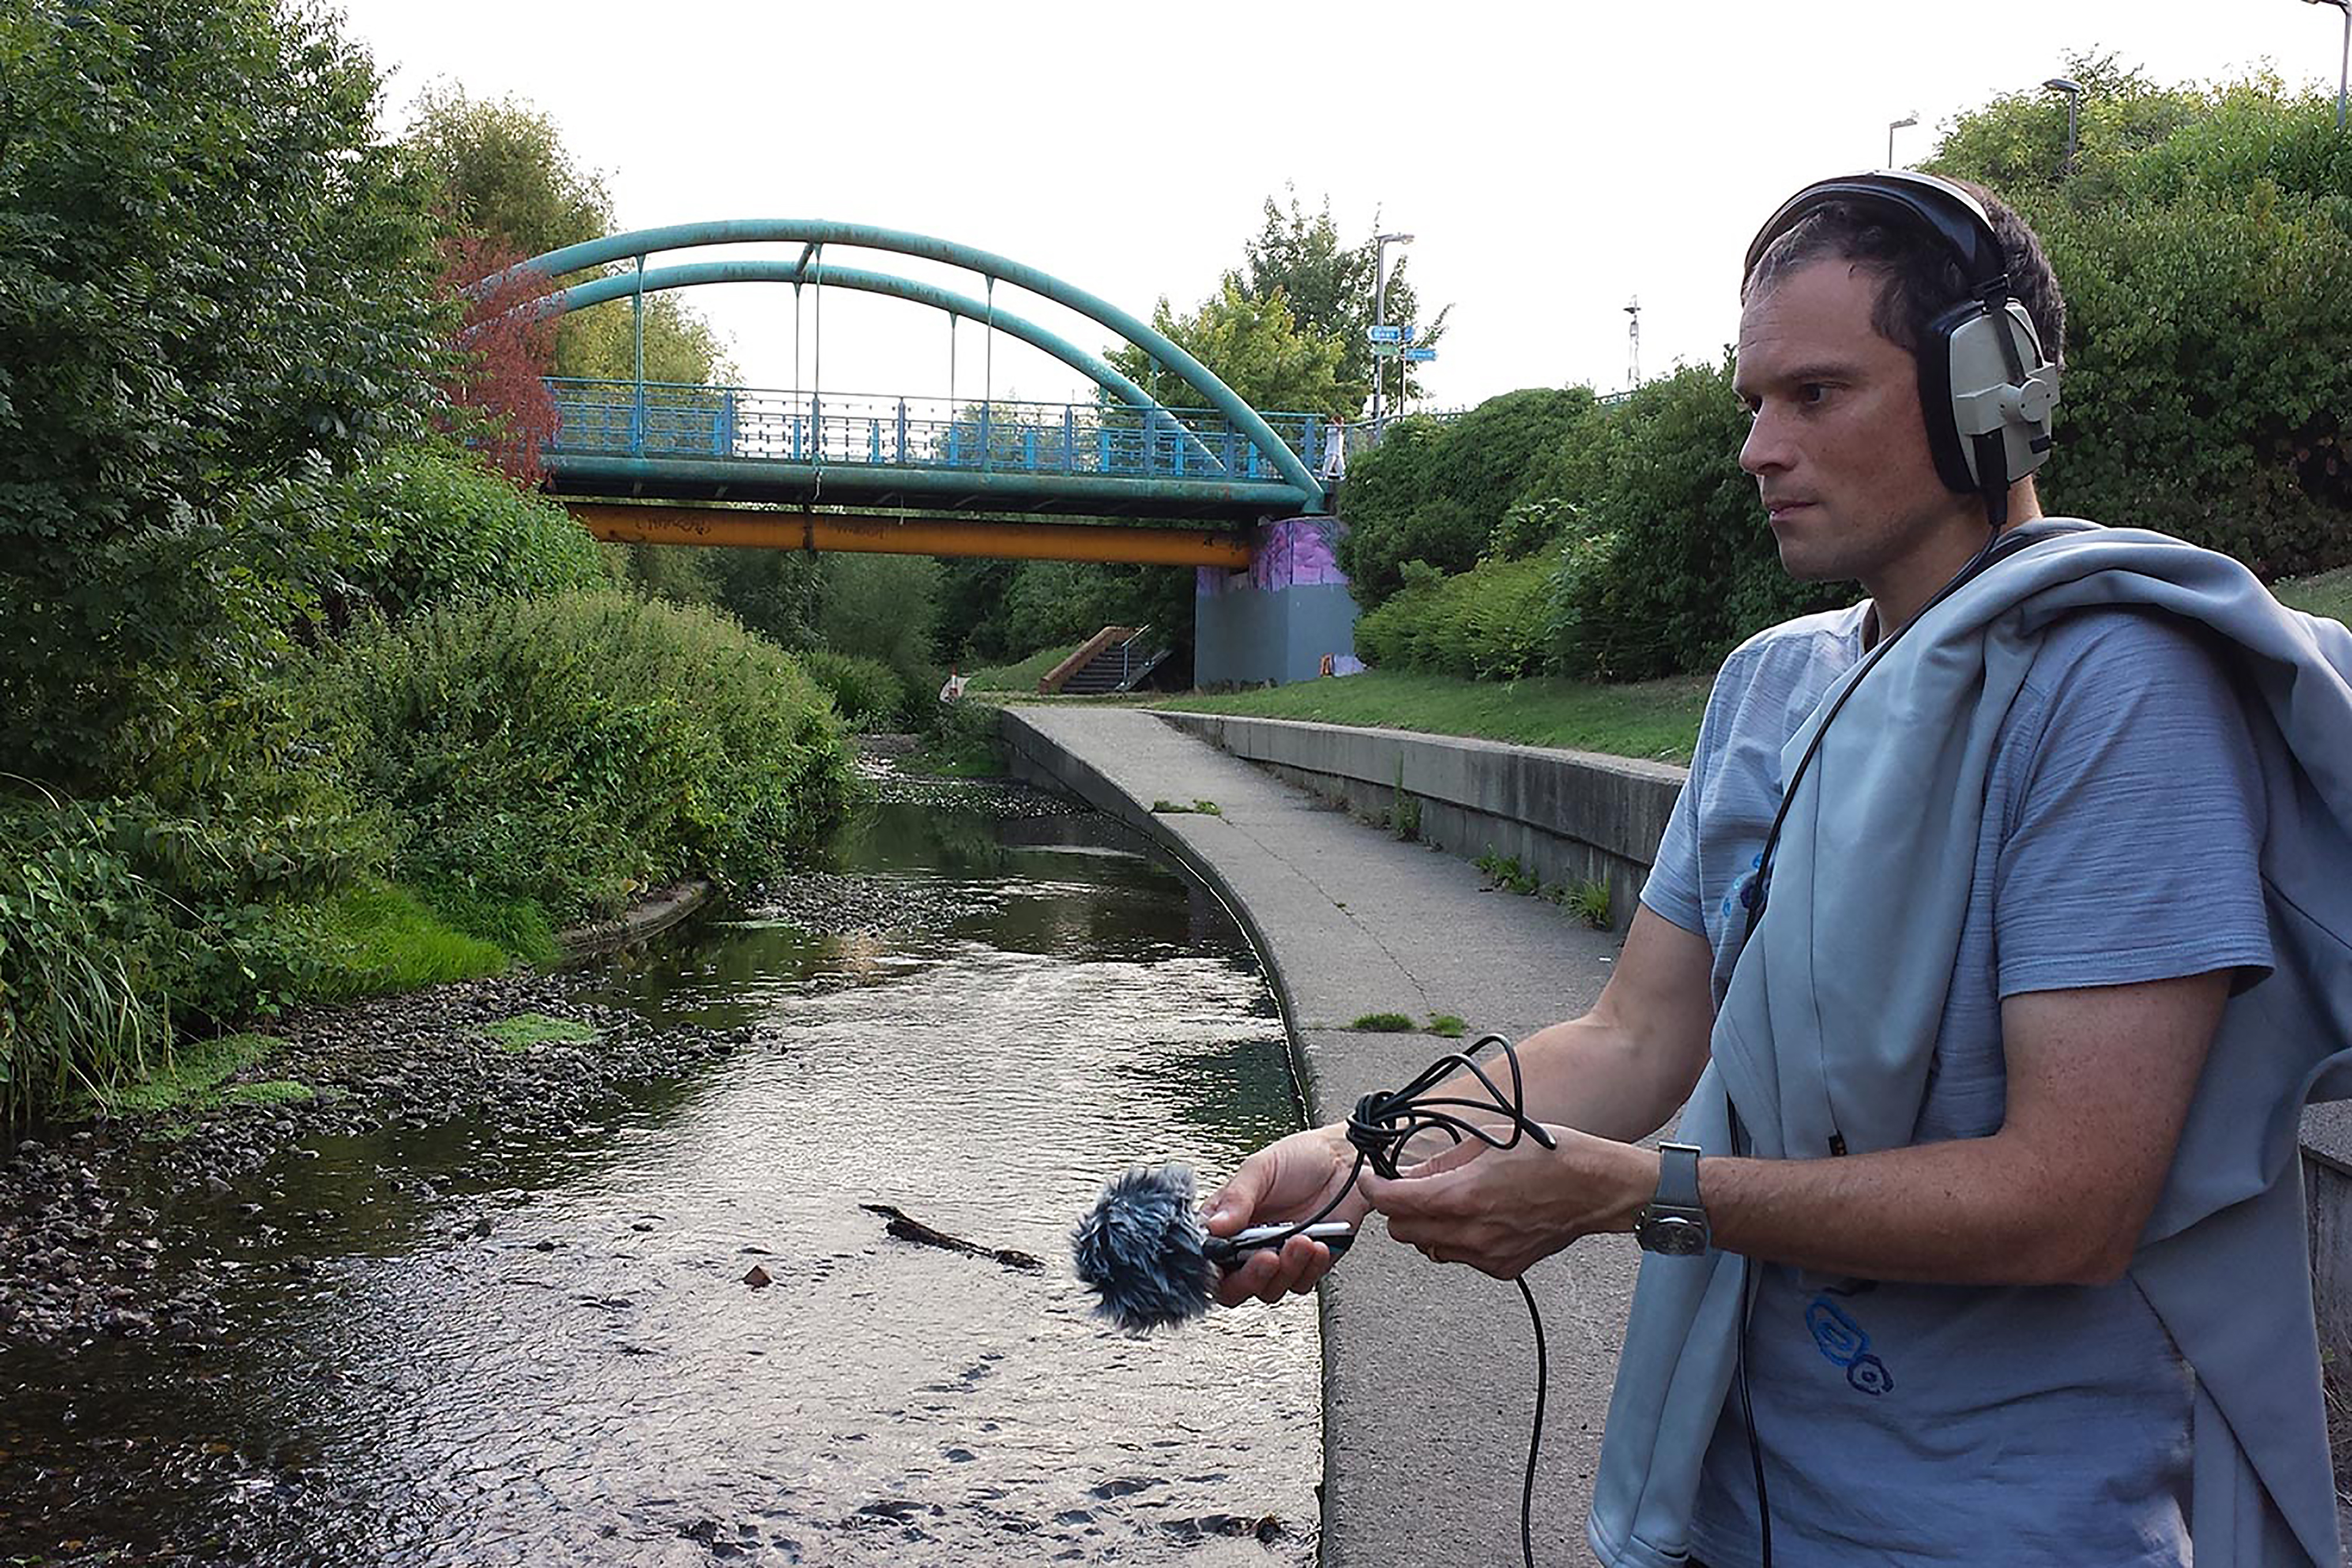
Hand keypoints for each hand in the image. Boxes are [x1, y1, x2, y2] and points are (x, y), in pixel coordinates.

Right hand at [1203, 1124, 1365, 1307]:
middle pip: (1233, 1286)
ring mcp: (1278, 1258)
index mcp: (1228, 1221)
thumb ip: (1237, 1199)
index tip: (1225, 1261)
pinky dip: (1309, 1269)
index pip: (1206, 1257)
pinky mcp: (1306, 1265)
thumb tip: (1213, 1227)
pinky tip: (1318, 1246)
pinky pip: (1301, 1284)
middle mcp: (1248, 1245)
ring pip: (1269, 1290)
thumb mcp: (1261, 1169)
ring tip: (1301, 1241)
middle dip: (1250, 1277)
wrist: (1345, 1161)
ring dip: (1286, 1270)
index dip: (1210, 1268)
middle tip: (1266, 1257)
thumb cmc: (1299, 1158)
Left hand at [1359, 1126, 1654, 1279]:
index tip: (1371, 1178)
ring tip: (1450, 1202)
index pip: (1394, 1202)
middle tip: (1410, 1188)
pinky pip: (1461, 1257)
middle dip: (1398, 1209)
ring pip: (1429, 1248)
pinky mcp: (1502, 1268)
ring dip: (1427, 1227)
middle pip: (1403, 1232)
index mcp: (1463, 1196)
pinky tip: (1479, 1218)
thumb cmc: (1550, 1156)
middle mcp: (1470, 1232)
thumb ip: (1442, 1162)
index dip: (1374, 1188)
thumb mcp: (1488, 1144)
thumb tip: (1410, 1173)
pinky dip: (1457, 1240)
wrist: (1597, 1189)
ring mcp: (1487, 1255)